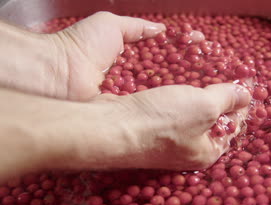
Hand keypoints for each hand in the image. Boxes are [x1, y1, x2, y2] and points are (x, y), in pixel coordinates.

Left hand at [50, 12, 203, 100]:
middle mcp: (131, 79)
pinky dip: (166, 107)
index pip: (162, 54)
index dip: (181, 51)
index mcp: (128, 57)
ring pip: (160, 94)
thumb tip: (161, 29)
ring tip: (208, 89)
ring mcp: (128, 97)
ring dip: (182, 91)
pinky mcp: (124, 113)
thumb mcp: (110, 25)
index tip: (202, 47)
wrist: (58, 76)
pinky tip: (188, 105)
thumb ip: (136, 27)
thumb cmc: (80, 47)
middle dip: (188, 73)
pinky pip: (148, 110)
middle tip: (213, 72)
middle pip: (165, 75)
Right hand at [86, 83, 250, 169]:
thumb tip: (246, 94)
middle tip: (220, 75)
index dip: (240, 102)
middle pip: (210, 121)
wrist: (111, 127)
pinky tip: (173, 84)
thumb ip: (227, 98)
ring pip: (187, 115)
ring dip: (193, 96)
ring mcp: (165, 141)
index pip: (233, 126)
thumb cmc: (162, 122)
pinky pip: (168, 111)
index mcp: (207, 152)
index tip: (242, 80)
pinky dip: (174, 97)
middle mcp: (187, 151)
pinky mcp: (147, 128)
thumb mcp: (205, 106)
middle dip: (216, 97)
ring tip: (198, 75)